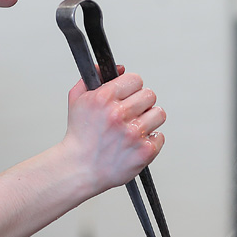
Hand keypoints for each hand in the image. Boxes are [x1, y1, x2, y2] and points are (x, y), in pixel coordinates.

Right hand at [61, 69, 165, 194]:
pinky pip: (160, 137)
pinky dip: (150, 141)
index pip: (135, 79)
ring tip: (135, 128)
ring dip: (149, 120)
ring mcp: (133, 133)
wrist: (79, 168)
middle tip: (131, 114)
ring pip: (158, 114)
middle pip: (150, 95)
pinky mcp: (144, 151)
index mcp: (104, 98)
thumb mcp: (77, 100)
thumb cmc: (79, 136)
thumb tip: (119, 67)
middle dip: (141, 103)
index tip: (128, 96)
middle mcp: (119, 114)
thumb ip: (94, 77)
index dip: (132, 88)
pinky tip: (136, 144)